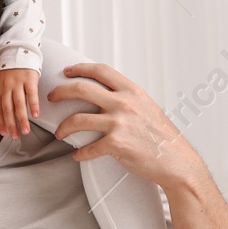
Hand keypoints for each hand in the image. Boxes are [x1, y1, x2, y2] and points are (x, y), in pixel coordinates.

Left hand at [0, 67, 40, 136]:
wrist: (19, 51)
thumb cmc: (9, 70)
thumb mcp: (0, 81)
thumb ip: (1, 96)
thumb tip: (3, 116)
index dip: (0, 122)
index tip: (4, 133)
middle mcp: (6, 86)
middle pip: (7, 109)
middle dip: (11, 124)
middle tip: (15, 136)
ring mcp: (17, 82)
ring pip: (19, 104)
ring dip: (22, 119)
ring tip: (26, 131)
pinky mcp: (29, 79)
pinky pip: (31, 94)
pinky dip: (33, 105)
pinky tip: (35, 115)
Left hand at [48, 62, 202, 189]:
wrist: (176, 160)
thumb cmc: (161, 135)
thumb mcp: (146, 106)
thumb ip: (127, 97)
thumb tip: (107, 92)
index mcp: (131, 91)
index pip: (100, 71)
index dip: (80, 68)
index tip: (67, 71)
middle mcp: (124, 103)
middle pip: (81, 89)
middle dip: (60, 92)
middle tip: (51, 98)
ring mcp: (119, 123)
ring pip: (77, 120)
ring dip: (63, 128)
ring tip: (59, 134)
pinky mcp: (116, 144)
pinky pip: (88, 148)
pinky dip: (80, 153)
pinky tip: (77, 155)